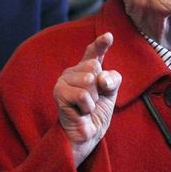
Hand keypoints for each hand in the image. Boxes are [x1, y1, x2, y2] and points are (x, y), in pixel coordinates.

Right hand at [53, 33, 121, 166]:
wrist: (86, 135)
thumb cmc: (97, 113)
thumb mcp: (111, 92)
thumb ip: (112, 79)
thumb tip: (100, 79)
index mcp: (87, 69)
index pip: (94, 52)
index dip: (100, 44)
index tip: (109, 36)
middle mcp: (74, 71)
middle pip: (94, 66)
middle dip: (100, 87)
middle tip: (93, 100)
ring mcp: (64, 80)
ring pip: (89, 80)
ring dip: (93, 99)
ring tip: (86, 107)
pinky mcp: (58, 92)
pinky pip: (83, 95)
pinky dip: (87, 107)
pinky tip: (81, 112)